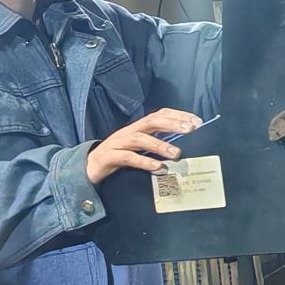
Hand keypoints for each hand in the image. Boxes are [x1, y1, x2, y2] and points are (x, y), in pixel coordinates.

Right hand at [86, 109, 203, 184]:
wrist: (87, 169)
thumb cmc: (118, 158)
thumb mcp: (139, 150)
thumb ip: (156, 145)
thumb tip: (181, 147)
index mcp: (137, 128)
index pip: (159, 115)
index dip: (178, 116)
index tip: (197, 122)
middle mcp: (128, 132)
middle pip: (151, 121)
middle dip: (172, 123)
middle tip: (191, 130)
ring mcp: (117, 143)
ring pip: (140, 139)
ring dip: (160, 145)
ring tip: (176, 153)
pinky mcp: (108, 157)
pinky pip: (127, 157)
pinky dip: (143, 161)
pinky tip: (157, 167)